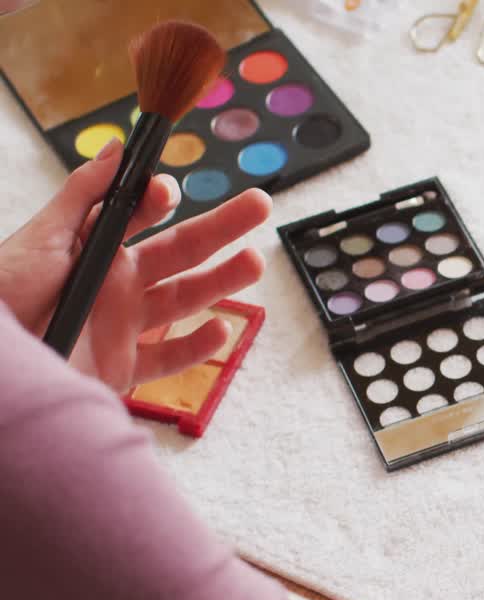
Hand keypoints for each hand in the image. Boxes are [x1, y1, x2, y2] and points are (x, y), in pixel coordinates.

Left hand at [0, 138, 269, 391]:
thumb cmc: (4, 296)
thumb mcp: (40, 238)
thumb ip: (82, 194)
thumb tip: (118, 148)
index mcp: (96, 249)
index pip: (141, 217)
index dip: (160, 200)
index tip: (167, 189)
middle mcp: (117, 285)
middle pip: (181, 253)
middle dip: (222, 227)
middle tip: (259, 204)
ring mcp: (123, 326)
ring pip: (186, 300)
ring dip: (223, 280)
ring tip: (254, 262)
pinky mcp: (123, 368)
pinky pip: (169, 358)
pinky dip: (198, 346)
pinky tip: (221, 327)